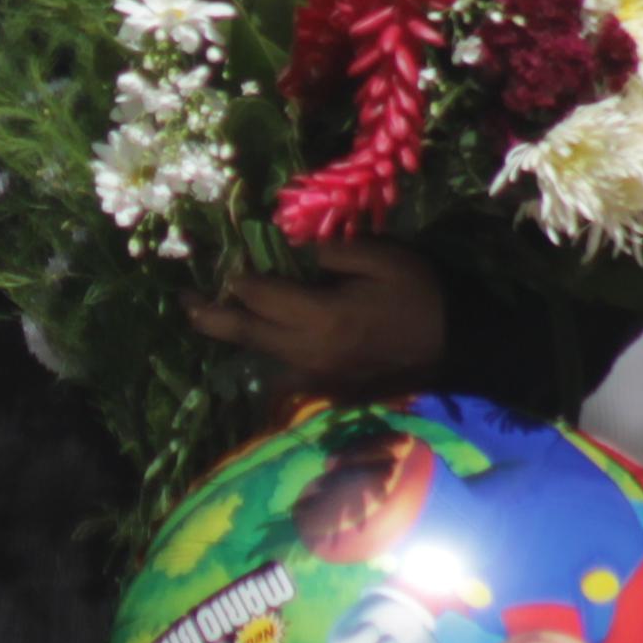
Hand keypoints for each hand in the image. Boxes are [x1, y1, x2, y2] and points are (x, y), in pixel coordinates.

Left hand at [185, 239, 447, 398]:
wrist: (460, 350)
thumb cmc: (423, 300)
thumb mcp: (386, 259)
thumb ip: (337, 252)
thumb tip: (303, 254)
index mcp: (320, 316)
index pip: (261, 296)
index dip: (240, 281)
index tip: (227, 267)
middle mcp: (309, 351)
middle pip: (247, 334)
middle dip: (211, 316)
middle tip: (183, 303)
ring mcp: (318, 376)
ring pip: (263, 357)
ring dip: (238, 338)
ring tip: (212, 320)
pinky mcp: (331, 390)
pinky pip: (287, 374)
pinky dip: (270, 360)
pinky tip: (265, 348)